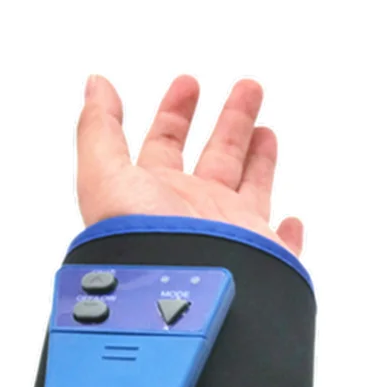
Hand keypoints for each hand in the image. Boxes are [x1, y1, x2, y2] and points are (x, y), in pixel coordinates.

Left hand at [75, 75, 304, 257]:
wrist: (178, 302)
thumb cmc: (138, 244)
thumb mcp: (104, 176)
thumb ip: (98, 129)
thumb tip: (95, 84)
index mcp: (155, 194)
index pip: (164, 144)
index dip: (173, 112)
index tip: (187, 84)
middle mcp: (192, 214)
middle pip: (216, 156)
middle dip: (230, 121)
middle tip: (247, 88)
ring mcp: (228, 236)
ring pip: (251, 188)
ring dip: (259, 160)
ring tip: (266, 130)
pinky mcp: (263, 259)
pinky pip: (279, 246)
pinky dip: (288, 235)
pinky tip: (292, 221)